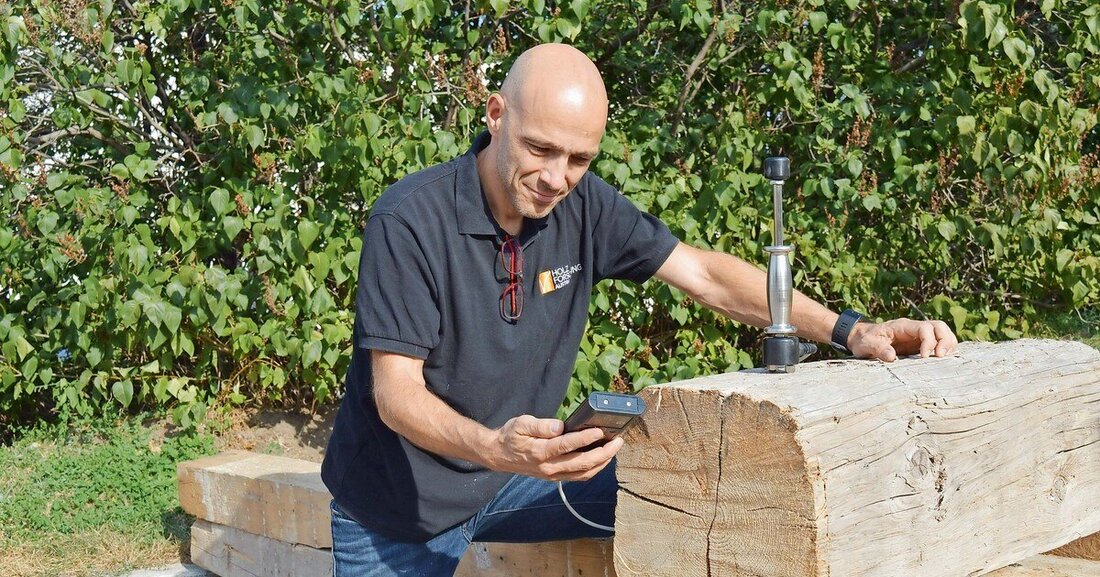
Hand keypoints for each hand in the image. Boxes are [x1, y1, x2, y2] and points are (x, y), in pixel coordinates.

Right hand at [486, 415, 622, 481]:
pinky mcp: (555, 477)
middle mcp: (548, 467)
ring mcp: (553, 475)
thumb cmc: (510, 436)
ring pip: (584, 473)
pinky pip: (579, 477)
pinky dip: (594, 469)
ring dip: (602, 463)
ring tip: (614, 449)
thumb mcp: (521, 423)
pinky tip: (602, 459)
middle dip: (603, 453)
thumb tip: (560, 426)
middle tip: (618, 441)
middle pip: (581, 463)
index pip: (566, 446)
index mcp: (539, 451)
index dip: (585, 439)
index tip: (600, 431)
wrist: (499, 455)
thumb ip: (541, 425)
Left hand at [848, 318, 957, 361]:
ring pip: (943, 334)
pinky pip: (939, 343)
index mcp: (902, 326)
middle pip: (939, 327)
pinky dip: (945, 350)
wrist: (860, 338)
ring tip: (943, 360)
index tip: (924, 357)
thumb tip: (891, 356)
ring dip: (948, 345)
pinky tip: (942, 362)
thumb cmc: (863, 340)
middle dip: (945, 341)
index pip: (925, 327)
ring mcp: (918, 336)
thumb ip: (877, 348)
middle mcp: (914, 329)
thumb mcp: (865, 344)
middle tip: (940, 358)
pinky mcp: (920, 345)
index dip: (929, 341)